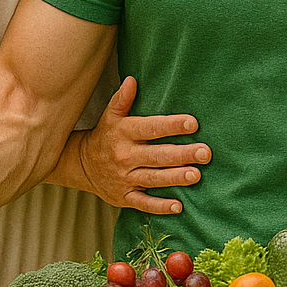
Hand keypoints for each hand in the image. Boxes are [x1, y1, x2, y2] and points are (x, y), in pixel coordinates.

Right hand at [70, 77, 210, 212]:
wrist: (81, 165)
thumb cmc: (105, 136)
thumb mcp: (110, 116)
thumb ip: (122, 99)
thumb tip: (132, 80)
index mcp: (124, 134)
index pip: (151, 128)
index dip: (172, 125)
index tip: (193, 123)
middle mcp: (125, 156)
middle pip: (157, 155)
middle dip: (182, 154)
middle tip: (205, 152)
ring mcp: (125, 179)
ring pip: (153, 179)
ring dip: (175, 178)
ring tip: (196, 175)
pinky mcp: (124, 198)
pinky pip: (143, 204)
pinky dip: (160, 206)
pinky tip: (179, 206)